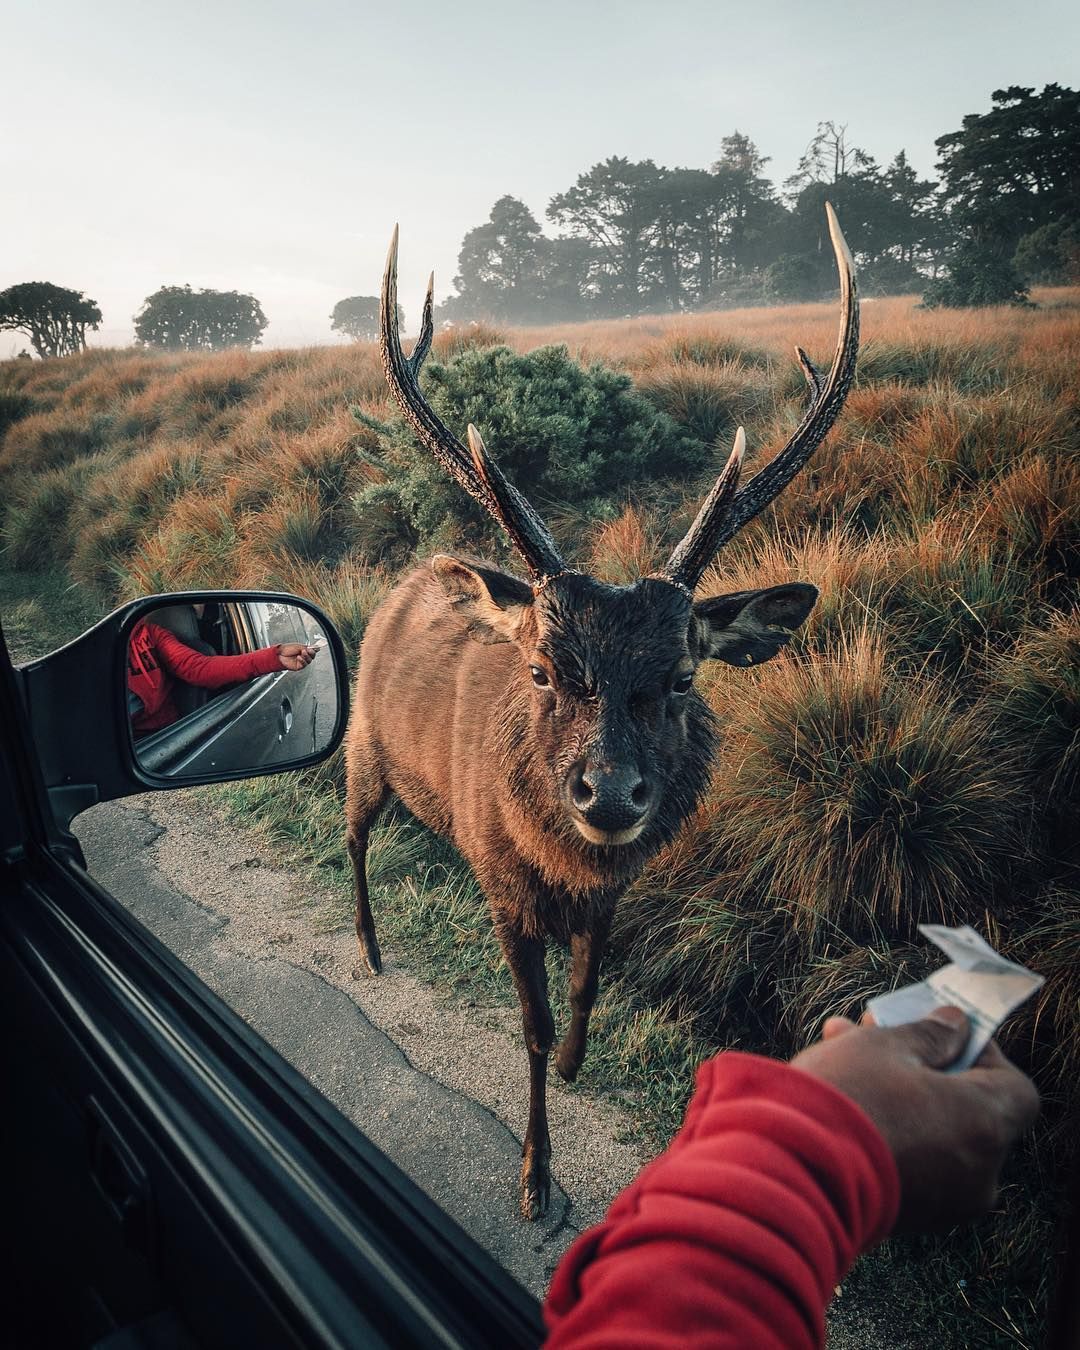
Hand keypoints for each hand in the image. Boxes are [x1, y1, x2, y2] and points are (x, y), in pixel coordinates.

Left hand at [278, 643, 317, 670]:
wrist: (279, 654)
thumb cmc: (286, 649)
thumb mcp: (298, 646)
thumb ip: (308, 647)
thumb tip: (316, 647)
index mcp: (304, 650)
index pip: (313, 651)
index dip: (314, 650)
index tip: (315, 648)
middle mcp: (304, 656)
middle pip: (312, 656)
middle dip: (311, 653)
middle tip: (308, 650)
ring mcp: (301, 662)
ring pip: (309, 661)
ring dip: (306, 656)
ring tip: (302, 653)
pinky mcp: (299, 666)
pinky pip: (304, 664)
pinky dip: (302, 660)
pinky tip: (299, 657)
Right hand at [791, 1006, 1038, 1231]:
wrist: (790, 1172)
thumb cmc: (847, 1100)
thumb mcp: (885, 1046)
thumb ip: (929, 1033)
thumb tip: (956, 1027)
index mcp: (983, 1126)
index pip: (1013, 1088)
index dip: (980, 1053)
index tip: (940, 1030)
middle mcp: (975, 1173)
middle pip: (963, 1107)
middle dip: (921, 1063)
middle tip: (875, 1027)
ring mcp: (941, 1203)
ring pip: (930, 1132)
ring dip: (896, 1090)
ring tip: (837, 1045)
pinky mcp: (905, 1217)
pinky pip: (909, 1162)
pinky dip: (887, 1128)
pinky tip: (838, 1093)